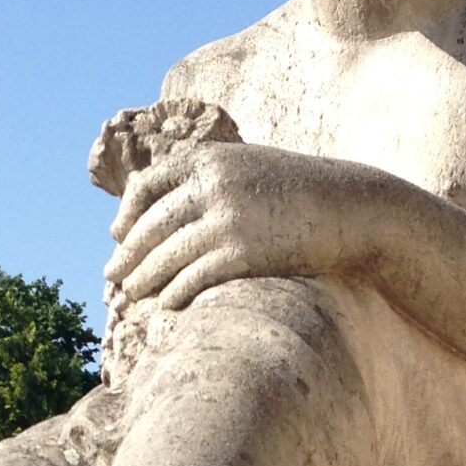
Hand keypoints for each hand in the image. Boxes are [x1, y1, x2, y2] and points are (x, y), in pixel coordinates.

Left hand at [105, 142, 375, 310]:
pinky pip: (193, 279)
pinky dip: (175, 295)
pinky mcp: (243, 253)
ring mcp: (226, 219)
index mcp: (209, 159)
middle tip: (113, 276)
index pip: (146, 187)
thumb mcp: (249, 168)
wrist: (353, 206)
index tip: (117, 236)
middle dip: (128, 254)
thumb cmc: (301, 190)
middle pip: (150, 226)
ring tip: (132, 295)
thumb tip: (170, 204)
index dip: (127, 215)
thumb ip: (210, 178)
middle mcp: (211, 185)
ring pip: (165, 256)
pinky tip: (167, 306)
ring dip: (144, 279)